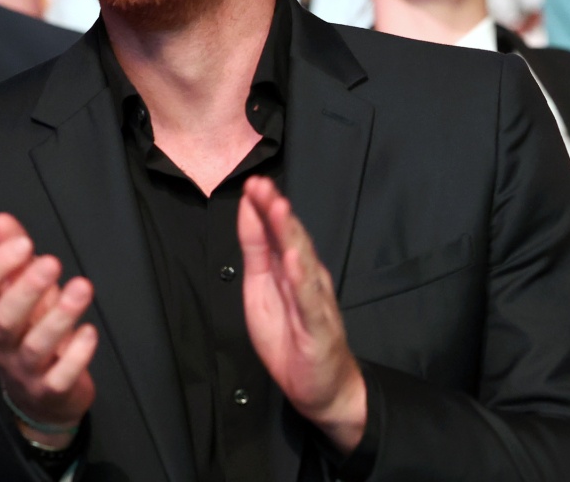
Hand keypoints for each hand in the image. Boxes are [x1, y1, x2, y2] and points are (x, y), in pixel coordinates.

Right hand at [0, 214, 96, 447]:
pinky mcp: (52, 390)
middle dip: (26, 290)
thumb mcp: (19, 295)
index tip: (24, 243)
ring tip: (82, 287)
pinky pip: (61, 375)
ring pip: (35, 346)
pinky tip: (90, 332)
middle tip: (52, 262)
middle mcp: (2, 343)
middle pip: (3, 319)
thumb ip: (12, 259)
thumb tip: (0, 219)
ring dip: (59, 316)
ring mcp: (25, 370)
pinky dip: (77, 354)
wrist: (40, 399)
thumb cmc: (29, 334)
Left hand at [237, 177, 366, 452]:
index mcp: (290, 269)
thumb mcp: (260, 292)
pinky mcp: (319, 327)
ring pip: (303, 262)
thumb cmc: (291, 339)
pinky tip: (295, 260)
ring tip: (278, 209)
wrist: (321, 387)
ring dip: (290, 234)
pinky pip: (310, 300)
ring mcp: (316, 300)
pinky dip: (302, 279)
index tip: (251, 183)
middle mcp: (307, 278)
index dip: (263, 208)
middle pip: (291, 239)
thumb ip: (257, 253)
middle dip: (275, 211)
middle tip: (262, 185)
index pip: (276, 232)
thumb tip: (248, 214)